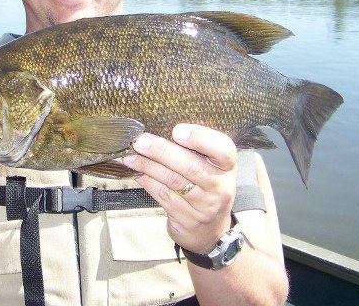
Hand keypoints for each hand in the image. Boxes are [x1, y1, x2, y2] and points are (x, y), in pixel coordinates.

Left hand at [123, 124, 236, 253]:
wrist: (209, 231)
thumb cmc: (205, 187)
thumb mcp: (210, 167)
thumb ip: (194, 149)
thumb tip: (158, 126)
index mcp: (227, 166)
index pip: (223, 149)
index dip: (200, 138)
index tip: (177, 130)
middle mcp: (220, 186)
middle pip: (190, 166)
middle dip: (161, 151)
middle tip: (140, 141)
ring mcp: (204, 205)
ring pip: (173, 181)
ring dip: (148, 165)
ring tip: (130, 155)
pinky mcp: (187, 219)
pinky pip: (163, 195)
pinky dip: (147, 181)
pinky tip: (136, 172)